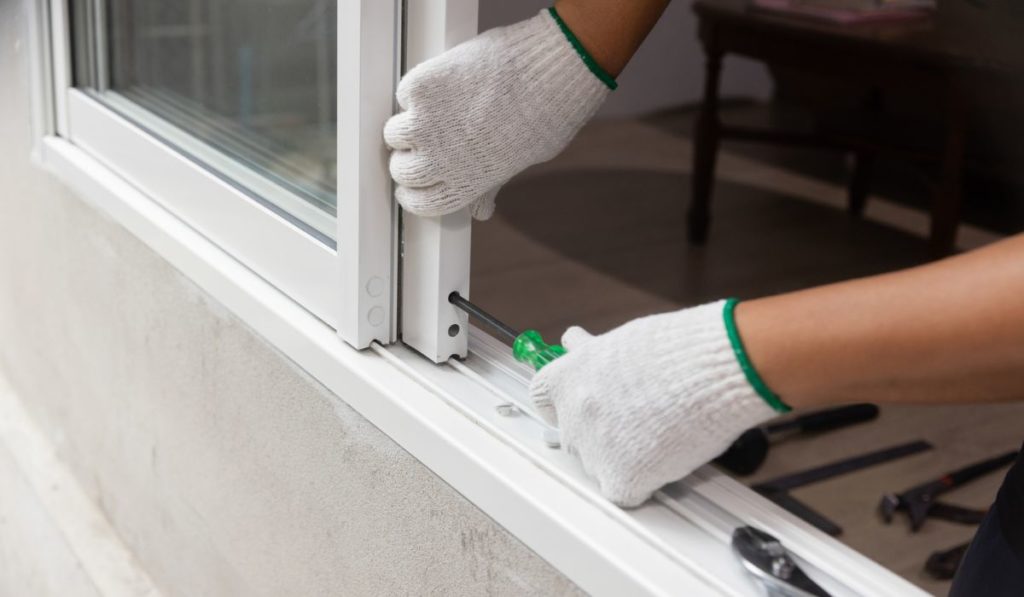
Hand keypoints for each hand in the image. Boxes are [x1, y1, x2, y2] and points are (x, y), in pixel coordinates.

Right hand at [383, 9, 609, 219]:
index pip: (420, 203)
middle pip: (401, 170)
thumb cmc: (543, 117)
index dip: (410, 195)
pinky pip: (404, 95)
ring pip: (393, 134)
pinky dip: (416, 91)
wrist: (546, 74)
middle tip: (416, 144)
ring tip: (425, 113)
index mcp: (463, 186)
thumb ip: (489, 186)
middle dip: (406, 159)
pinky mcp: (421, 90)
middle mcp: (438, 161)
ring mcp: (426, 124)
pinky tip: (441, 85)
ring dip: (405, 125)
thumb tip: (482, 210)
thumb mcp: (516, 163)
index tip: (408, 186)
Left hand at [528, 301, 777, 506]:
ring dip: (621, 457)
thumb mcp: (623, 340)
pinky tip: (664, 458)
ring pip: (598, 465)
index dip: (561, 403)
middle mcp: (573, 413)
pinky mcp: (621, 478)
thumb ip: (594, 354)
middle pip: (572, 436)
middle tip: (633, 422)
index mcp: (568, 376)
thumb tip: (578, 345)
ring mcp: (594, 449)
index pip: (541, 397)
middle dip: (597, 432)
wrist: (710, 371)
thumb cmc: (677, 350)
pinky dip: (644, 482)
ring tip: (659, 433)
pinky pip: (626, 491)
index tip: (572, 404)